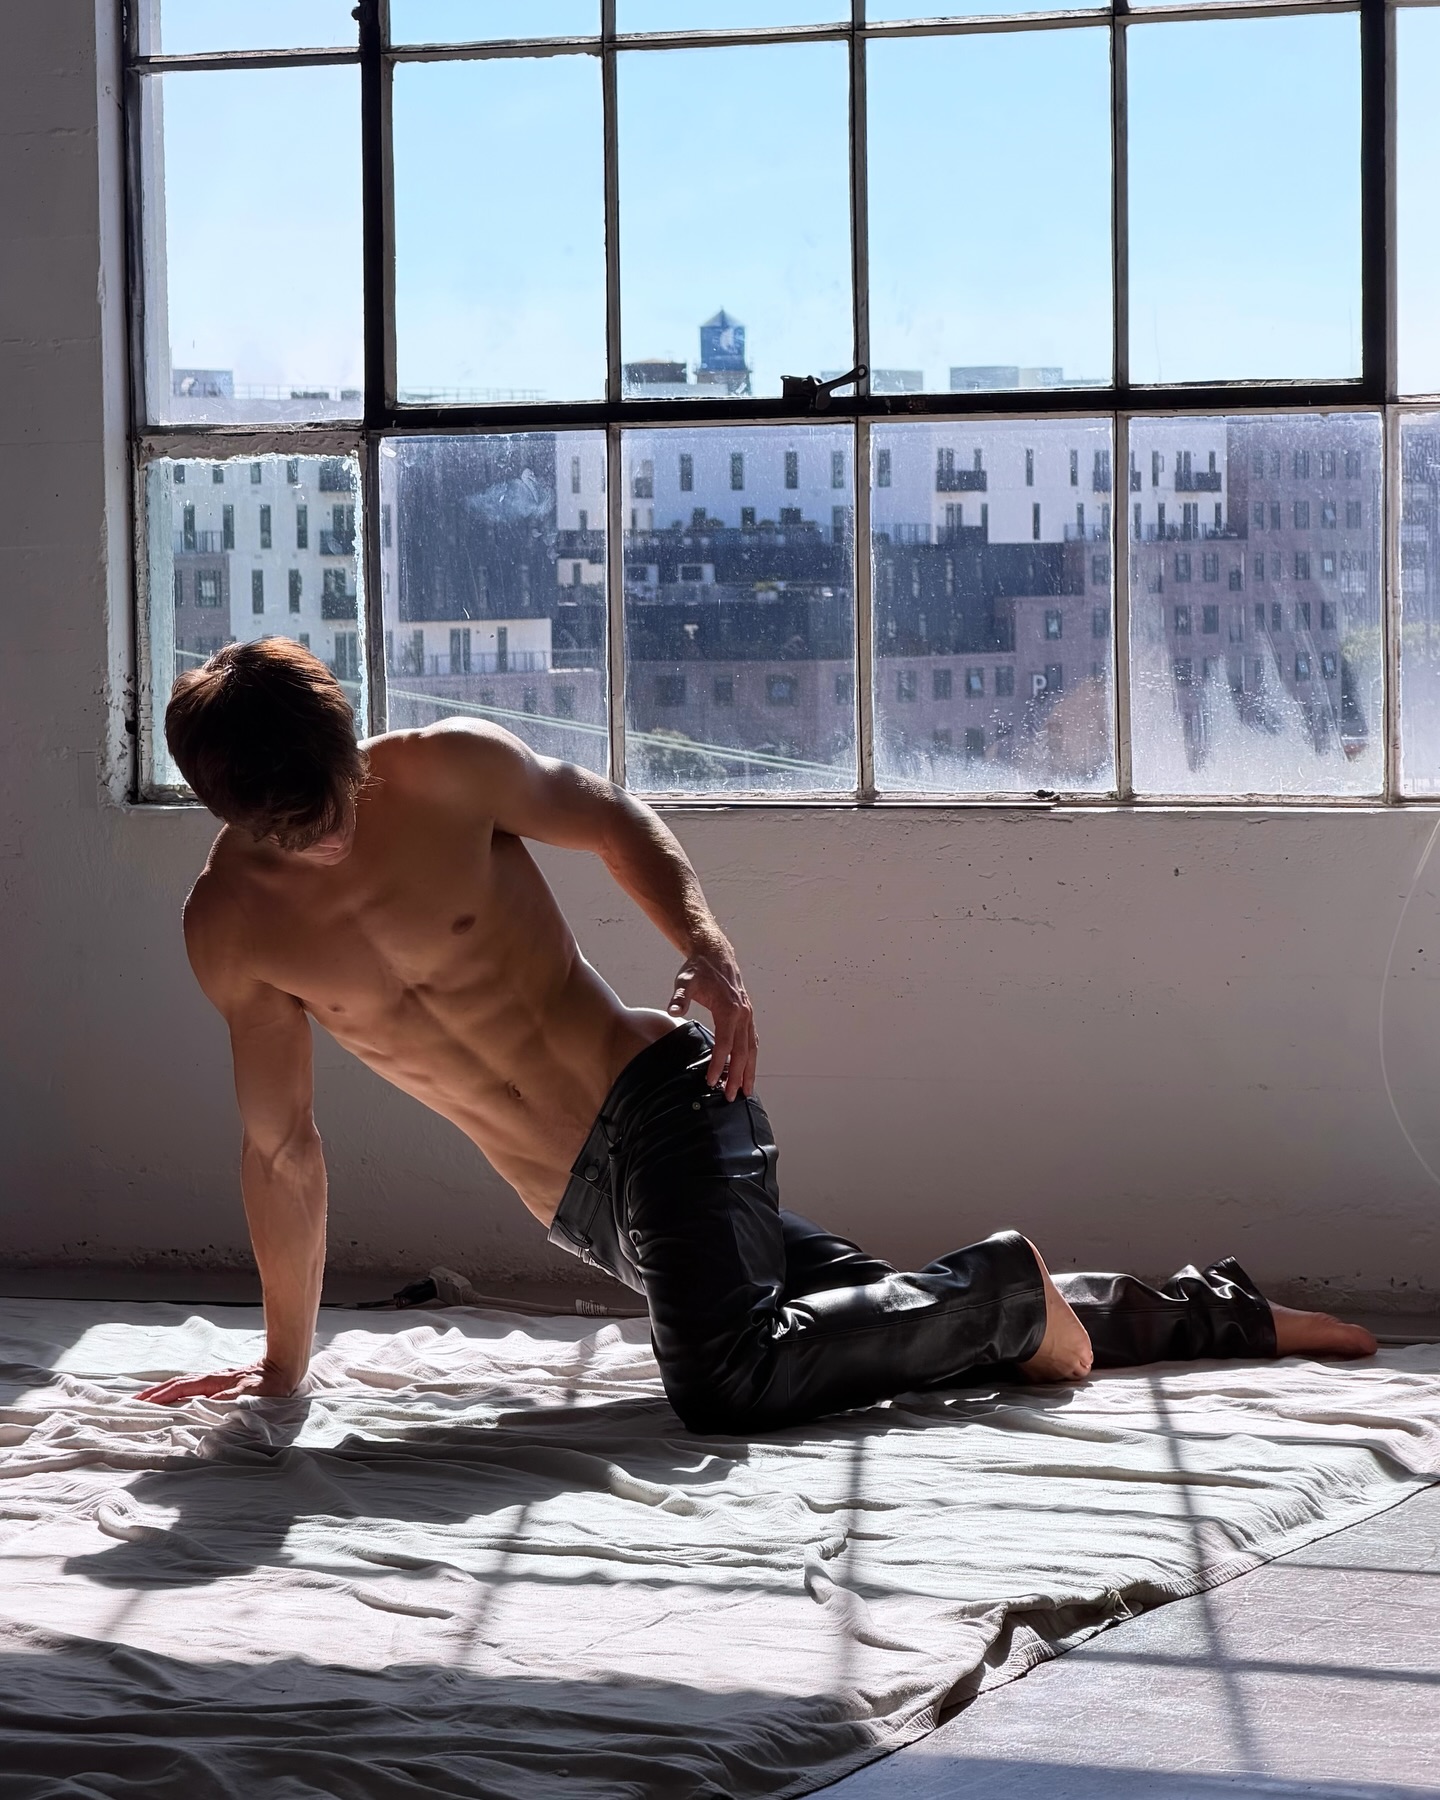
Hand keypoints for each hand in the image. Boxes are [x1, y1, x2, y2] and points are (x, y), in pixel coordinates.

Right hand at [135, 1361, 299, 1405]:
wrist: (285, 1367)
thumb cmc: (269, 1384)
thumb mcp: (249, 1395)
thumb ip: (228, 1401)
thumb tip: (204, 1407)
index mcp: (212, 1382)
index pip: (179, 1389)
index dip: (158, 1397)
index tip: (139, 1404)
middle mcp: (209, 1379)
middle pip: (174, 1385)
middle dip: (152, 1394)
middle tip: (131, 1404)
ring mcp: (214, 1380)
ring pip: (181, 1385)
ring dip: (162, 1393)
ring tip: (144, 1401)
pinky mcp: (220, 1383)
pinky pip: (191, 1388)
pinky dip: (176, 1392)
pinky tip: (173, 1398)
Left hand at [668, 940, 757, 1100]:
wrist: (715, 954)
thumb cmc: (699, 969)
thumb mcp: (684, 982)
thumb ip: (680, 998)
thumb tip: (672, 1010)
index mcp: (729, 1009)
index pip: (724, 1044)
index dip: (718, 1064)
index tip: (711, 1081)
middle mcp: (742, 1014)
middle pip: (742, 1052)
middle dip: (737, 1076)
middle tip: (731, 1096)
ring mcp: (747, 1015)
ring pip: (752, 1048)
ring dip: (749, 1070)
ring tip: (747, 1091)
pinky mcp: (747, 1015)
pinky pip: (752, 1040)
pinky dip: (751, 1057)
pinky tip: (748, 1069)